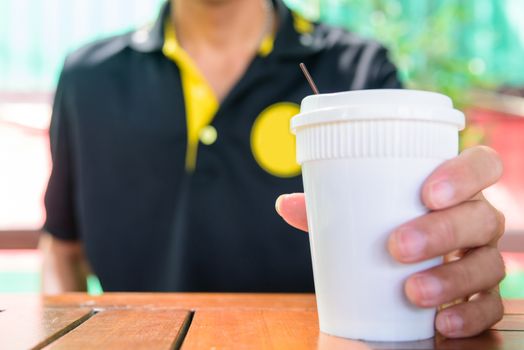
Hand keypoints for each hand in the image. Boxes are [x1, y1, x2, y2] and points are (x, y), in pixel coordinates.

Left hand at [275, 145, 505, 337]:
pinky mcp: (484, 297)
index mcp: (455, 190)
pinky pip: (490, 309)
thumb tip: (284, 204)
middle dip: (442, 232)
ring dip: (451, 280)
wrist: (409, 270)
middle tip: (397, 246)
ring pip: (489, 266)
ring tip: (413, 292)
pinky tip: (442, 325)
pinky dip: (470, 318)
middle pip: (482, 219)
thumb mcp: (366, 215)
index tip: (427, 194)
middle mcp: (478, 221)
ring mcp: (484, 259)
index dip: (464, 175)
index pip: (482, 165)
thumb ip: (330, 208)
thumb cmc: (391, 229)